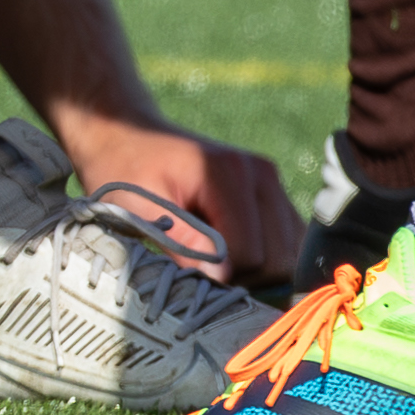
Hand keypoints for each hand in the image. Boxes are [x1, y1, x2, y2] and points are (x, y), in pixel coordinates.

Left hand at [59, 113, 301, 287]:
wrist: (126, 134)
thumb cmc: (124, 170)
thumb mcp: (137, 206)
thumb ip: (182, 242)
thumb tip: (223, 279)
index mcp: (228, 172)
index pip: (250, 255)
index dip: (220, 275)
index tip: (186, 269)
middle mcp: (261, 174)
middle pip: (279, 260)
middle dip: (243, 277)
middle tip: (199, 265)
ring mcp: (272, 183)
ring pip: (290, 257)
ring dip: (257, 272)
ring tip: (213, 255)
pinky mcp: (273, 194)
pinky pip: (290, 246)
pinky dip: (266, 260)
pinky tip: (229, 248)